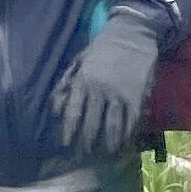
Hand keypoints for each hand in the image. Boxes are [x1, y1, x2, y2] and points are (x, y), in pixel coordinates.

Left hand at [53, 8, 161, 161]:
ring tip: (104, 156)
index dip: (68, 133)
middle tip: (83, 157)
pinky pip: (131, 123)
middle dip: (86, 145)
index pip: (72, 114)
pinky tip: (123, 144)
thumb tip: (54, 108)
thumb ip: (65, 84)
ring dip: (107, 146)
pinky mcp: (137, 97)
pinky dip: (127, 136)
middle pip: (91, 126)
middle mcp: (100, 91)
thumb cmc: (102, 48)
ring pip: (112, 128)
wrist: (132, 34)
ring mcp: (120, 95)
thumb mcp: (78, 61)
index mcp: (83, 82)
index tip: (65, 146)